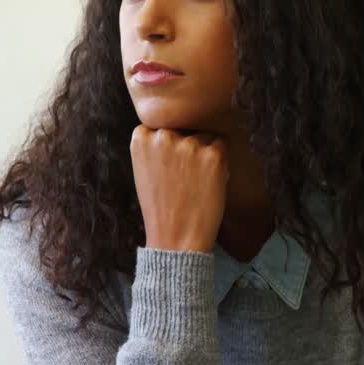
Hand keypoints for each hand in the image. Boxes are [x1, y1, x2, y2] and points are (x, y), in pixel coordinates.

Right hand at [130, 126, 228, 251]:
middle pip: (186, 129)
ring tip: (197, 182)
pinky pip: (222, 146)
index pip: (164, 125)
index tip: (169, 165)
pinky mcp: (213, 155)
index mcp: (141, 138)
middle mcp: (163, 136)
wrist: (176, 239)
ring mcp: (189, 144)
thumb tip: (175, 128)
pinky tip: (209, 182)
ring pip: (206, 136)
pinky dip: (221, 162)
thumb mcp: (144, 170)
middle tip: (186, 177)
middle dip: (189, 146)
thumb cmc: (161, 208)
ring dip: (206, 153)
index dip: (171, 145)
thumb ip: (154, 146)